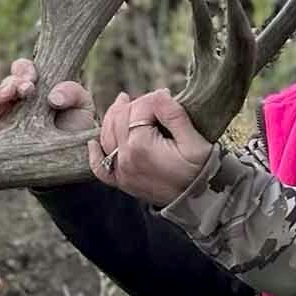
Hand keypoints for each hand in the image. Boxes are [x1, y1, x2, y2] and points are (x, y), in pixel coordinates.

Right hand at [0, 58, 95, 138]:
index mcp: (33, 87)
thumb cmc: (75, 130)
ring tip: (8, 96)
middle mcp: (14, 99)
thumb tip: (53, 97)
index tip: (33, 81)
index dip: (24, 70)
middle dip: (12, 83)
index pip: (21, 70)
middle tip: (26, 89)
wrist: (70, 163)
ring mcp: (0, 117)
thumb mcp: (82, 107)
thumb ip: (73, 92)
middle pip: (4, 84)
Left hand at [86, 87, 212, 207]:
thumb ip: (173, 114)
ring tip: (124, 103)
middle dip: (135, 105)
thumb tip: (158, 95)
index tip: (166, 97)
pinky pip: (99, 167)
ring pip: (106, 136)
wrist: (201, 201)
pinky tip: (94, 143)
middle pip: (119, 118)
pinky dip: (95, 153)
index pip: (138, 109)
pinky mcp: (122, 182)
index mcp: (141, 146)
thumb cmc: (200, 170)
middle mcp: (125, 158)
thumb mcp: (194, 140)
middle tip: (152, 101)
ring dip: (114, 117)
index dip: (153, 99)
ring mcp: (121, 172)